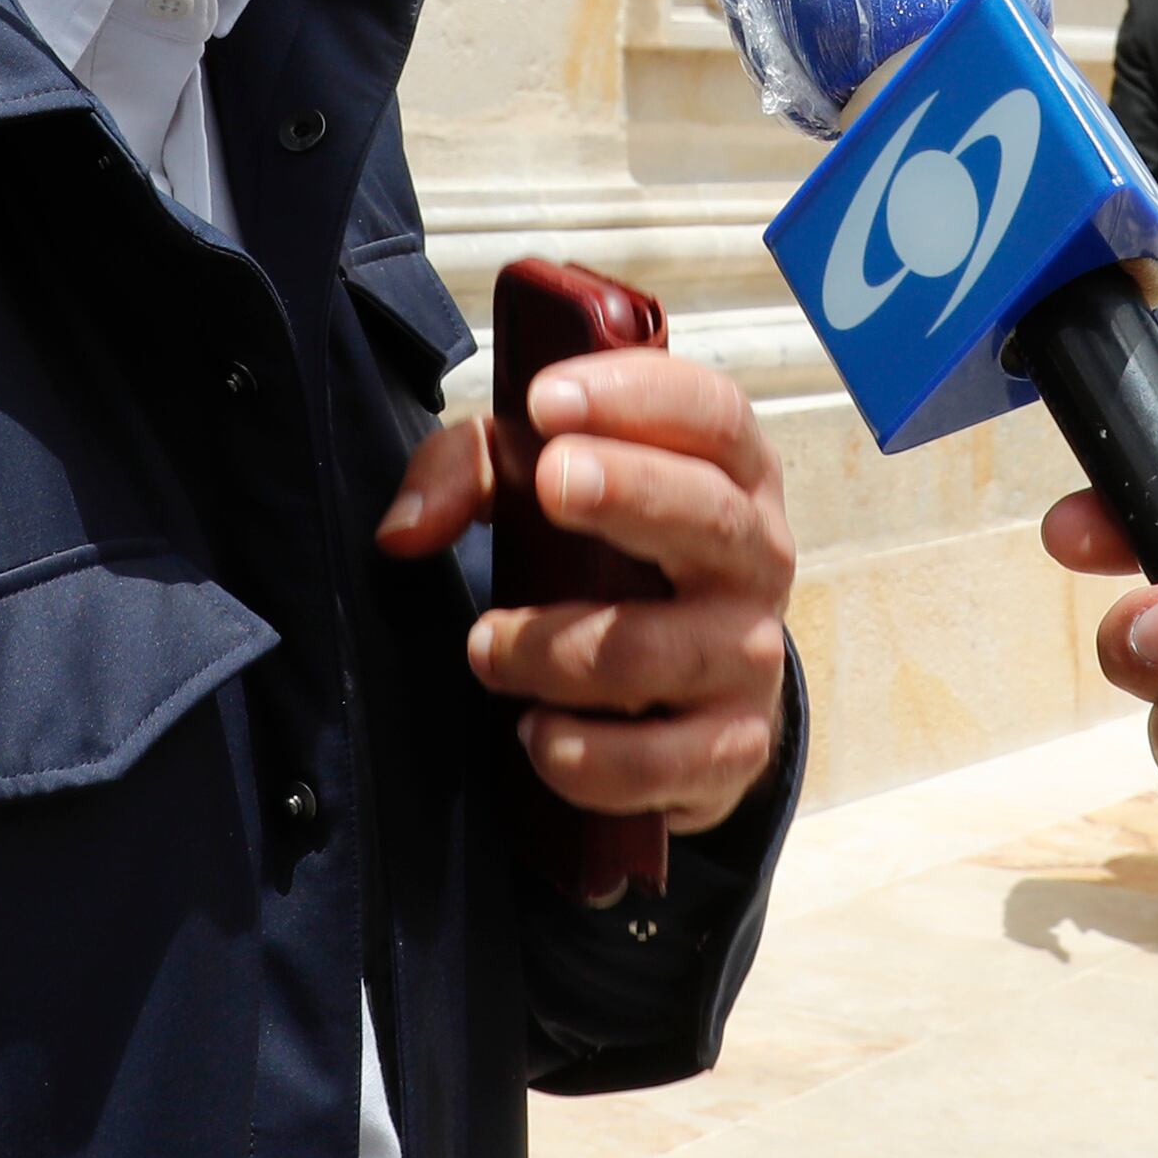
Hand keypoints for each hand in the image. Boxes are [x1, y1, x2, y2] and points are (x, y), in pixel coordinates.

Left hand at [378, 349, 792, 832]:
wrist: (686, 692)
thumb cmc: (606, 557)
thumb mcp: (537, 487)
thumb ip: (468, 475)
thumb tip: (401, 531)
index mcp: (729, 472)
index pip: (713, 412)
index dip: (638, 396)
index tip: (550, 398)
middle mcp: (756, 557)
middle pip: (710, 514)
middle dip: (632, 491)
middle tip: (553, 481)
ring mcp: (751, 657)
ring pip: (666, 650)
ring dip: (562, 649)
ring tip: (486, 646)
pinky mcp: (732, 749)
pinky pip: (668, 761)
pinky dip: (594, 757)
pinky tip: (537, 735)